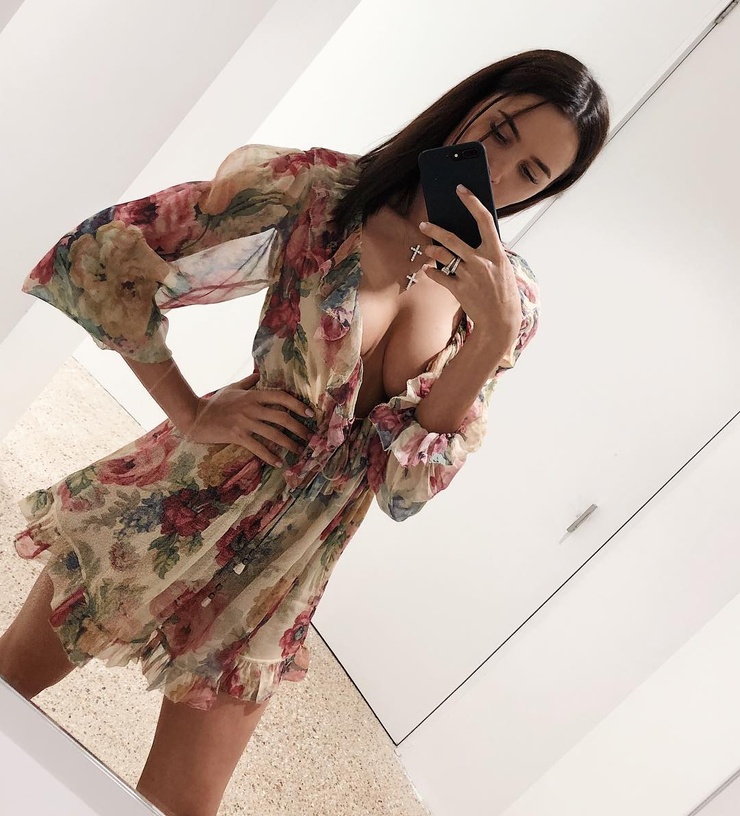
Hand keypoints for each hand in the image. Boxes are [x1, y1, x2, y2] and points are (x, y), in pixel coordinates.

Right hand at [183, 372, 313, 465]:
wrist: (195, 416)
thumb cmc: (214, 402)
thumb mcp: (232, 387)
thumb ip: (248, 381)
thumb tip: (259, 373)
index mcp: (253, 395)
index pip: (281, 397)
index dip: (298, 405)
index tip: (310, 413)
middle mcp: (252, 408)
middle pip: (282, 417)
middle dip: (299, 428)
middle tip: (310, 437)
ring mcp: (245, 422)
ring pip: (273, 434)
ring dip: (289, 444)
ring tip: (300, 451)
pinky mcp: (237, 436)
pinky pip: (258, 447)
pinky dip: (270, 456)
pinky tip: (279, 463)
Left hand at [419, 185, 522, 349]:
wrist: (501, 321)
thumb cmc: (503, 293)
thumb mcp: (502, 268)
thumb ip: (488, 252)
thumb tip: (471, 236)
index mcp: (496, 252)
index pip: (484, 219)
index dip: (472, 202)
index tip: (461, 189)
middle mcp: (481, 261)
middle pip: (452, 238)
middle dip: (435, 229)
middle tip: (424, 223)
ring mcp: (469, 276)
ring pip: (442, 256)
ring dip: (431, 250)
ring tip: (426, 249)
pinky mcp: (459, 290)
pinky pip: (439, 276)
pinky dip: (432, 272)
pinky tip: (429, 269)